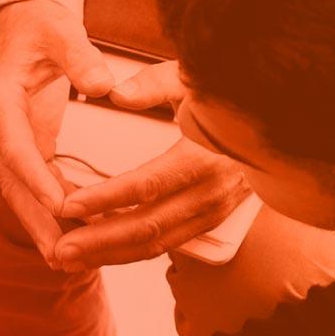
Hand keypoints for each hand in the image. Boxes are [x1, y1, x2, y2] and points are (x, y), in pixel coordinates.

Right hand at [0, 0, 116, 262]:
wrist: (17, 27)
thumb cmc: (39, 26)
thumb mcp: (60, 29)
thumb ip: (80, 55)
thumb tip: (104, 86)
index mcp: (0, 99)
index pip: (15, 145)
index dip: (36, 177)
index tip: (60, 204)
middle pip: (13, 183)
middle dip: (36, 221)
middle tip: (62, 254)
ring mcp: (6, 144)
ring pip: (20, 194)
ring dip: (42, 228)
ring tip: (68, 262)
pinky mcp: (22, 151)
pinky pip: (33, 189)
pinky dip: (50, 216)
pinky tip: (73, 241)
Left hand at [54, 62, 248, 268]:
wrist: (275, 121)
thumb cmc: (228, 95)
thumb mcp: (194, 78)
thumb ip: (153, 83)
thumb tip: (115, 93)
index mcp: (205, 156)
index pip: (147, 185)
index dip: (105, 198)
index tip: (67, 204)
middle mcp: (212, 192)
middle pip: (148, 226)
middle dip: (99, 240)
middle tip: (58, 247)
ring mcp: (213, 212)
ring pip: (157, 243)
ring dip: (110, 255)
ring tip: (69, 257)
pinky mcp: (210, 221)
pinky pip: (166, 243)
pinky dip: (130, 252)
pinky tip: (99, 253)